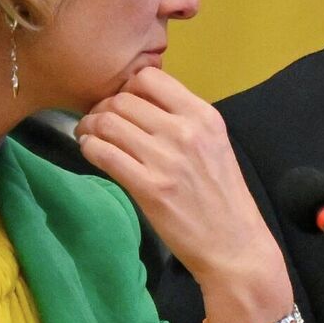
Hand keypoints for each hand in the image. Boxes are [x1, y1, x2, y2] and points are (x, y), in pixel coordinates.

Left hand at [74, 67, 284, 296]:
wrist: (234, 245)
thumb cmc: (222, 197)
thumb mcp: (214, 146)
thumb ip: (183, 121)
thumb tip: (139, 105)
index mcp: (204, 116)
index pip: (150, 77)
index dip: (128, 87)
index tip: (124, 104)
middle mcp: (185, 131)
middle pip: (123, 99)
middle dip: (103, 108)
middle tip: (98, 122)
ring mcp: (166, 159)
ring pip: (108, 122)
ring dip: (90, 126)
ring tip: (89, 136)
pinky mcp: (149, 187)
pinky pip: (103, 153)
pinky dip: (89, 148)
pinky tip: (91, 152)